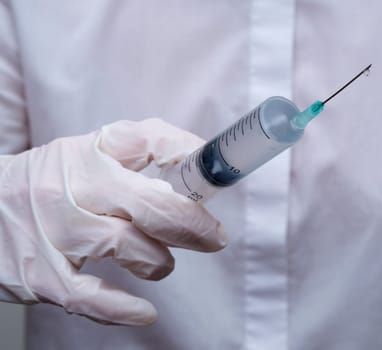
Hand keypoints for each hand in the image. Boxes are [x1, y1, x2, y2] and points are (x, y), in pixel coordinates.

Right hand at [0, 118, 225, 325]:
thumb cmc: (50, 181)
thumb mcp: (88, 153)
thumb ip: (139, 152)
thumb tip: (194, 157)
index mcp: (87, 154)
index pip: (144, 141)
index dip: (186, 155)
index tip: (212, 175)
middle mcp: (70, 188)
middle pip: (148, 205)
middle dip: (191, 224)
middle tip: (212, 237)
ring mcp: (53, 232)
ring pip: (125, 246)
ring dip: (157, 261)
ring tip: (161, 262)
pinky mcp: (40, 274)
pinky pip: (88, 296)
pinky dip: (122, 308)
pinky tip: (145, 312)